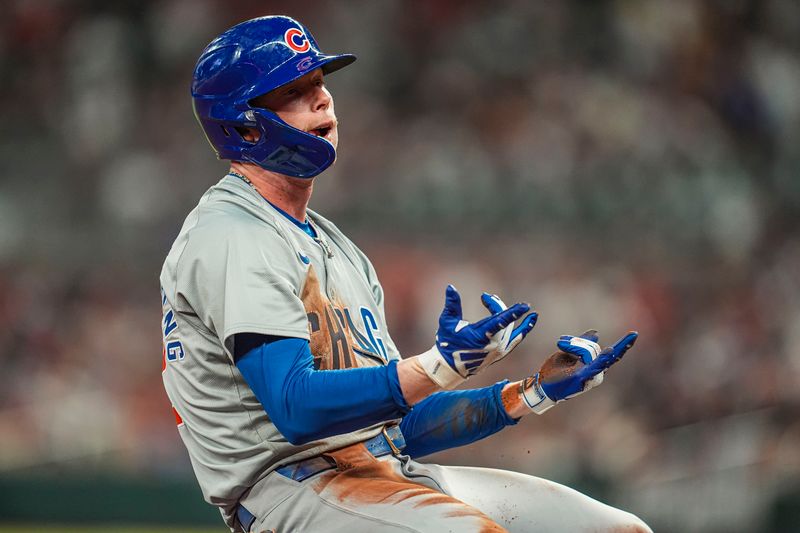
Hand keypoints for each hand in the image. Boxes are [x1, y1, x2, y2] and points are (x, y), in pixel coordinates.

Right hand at [417, 285, 535, 388]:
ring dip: (510, 314)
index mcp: (481, 337)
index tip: (525, 306)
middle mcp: (494, 345)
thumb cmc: (447, 344)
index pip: (501, 322)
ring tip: (512, 303)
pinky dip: (525, 329)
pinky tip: (532, 319)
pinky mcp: (502, 353)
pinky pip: (517, 339)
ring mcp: (500, 351)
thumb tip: (450, 287)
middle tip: (486, 297)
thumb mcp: (447, 322)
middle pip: (504, 321)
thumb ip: (452, 304)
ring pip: (512, 328)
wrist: (450, 367)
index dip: (513, 312)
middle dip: (497, 305)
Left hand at [521, 330, 637, 413]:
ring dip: (572, 345)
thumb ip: (582, 343)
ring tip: (560, 345)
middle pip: (593, 347)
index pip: (613, 354)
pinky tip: (610, 351)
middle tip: (561, 342)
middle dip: (577, 341)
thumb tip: (596, 332)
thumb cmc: (555, 370)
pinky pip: (593, 366)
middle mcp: (596, 373)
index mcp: (594, 366)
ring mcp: (591, 377)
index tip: (634, 333)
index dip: (624, 344)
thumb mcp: (568, 353)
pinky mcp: (582, 379)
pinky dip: (602, 358)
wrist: (541, 385)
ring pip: (589, 351)